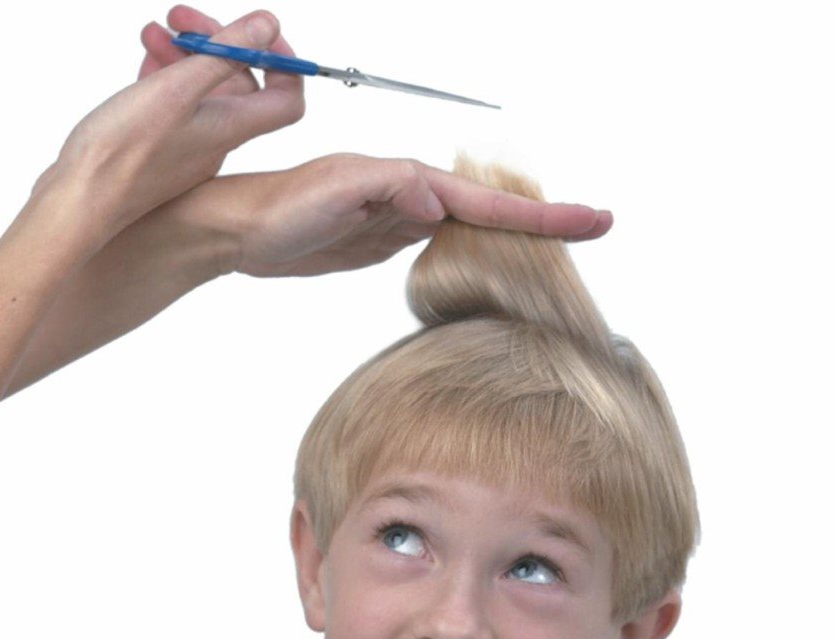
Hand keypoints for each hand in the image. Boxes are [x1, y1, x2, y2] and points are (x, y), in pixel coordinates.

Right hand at [32, 6, 303, 244]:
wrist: (82, 201)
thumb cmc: (125, 151)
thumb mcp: (178, 89)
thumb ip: (226, 55)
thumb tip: (269, 24)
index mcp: (232, 127)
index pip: (285, 98)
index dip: (282, 62)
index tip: (256, 32)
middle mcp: (218, 138)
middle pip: (239, 82)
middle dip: (216, 40)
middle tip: (179, 15)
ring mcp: (190, 145)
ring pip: (201, 88)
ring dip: (183, 53)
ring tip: (152, 30)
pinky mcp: (162, 148)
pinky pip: (175, 103)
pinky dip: (165, 74)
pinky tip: (144, 57)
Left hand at [192, 154, 613, 278]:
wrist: (239, 229)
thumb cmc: (276, 209)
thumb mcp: (331, 194)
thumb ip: (385, 190)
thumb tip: (437, 201)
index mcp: (407, 184)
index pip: (485, 201)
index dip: (537, 213)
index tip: (586, 219)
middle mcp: (411, 197)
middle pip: (492, 210)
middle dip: (545, 218)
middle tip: (597, 224)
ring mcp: (401, 218)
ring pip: (473, 226)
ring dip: (518, 232)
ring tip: (564, 240)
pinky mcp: (385, 238)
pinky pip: (444, 242)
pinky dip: (476, 246)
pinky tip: (491, 256)